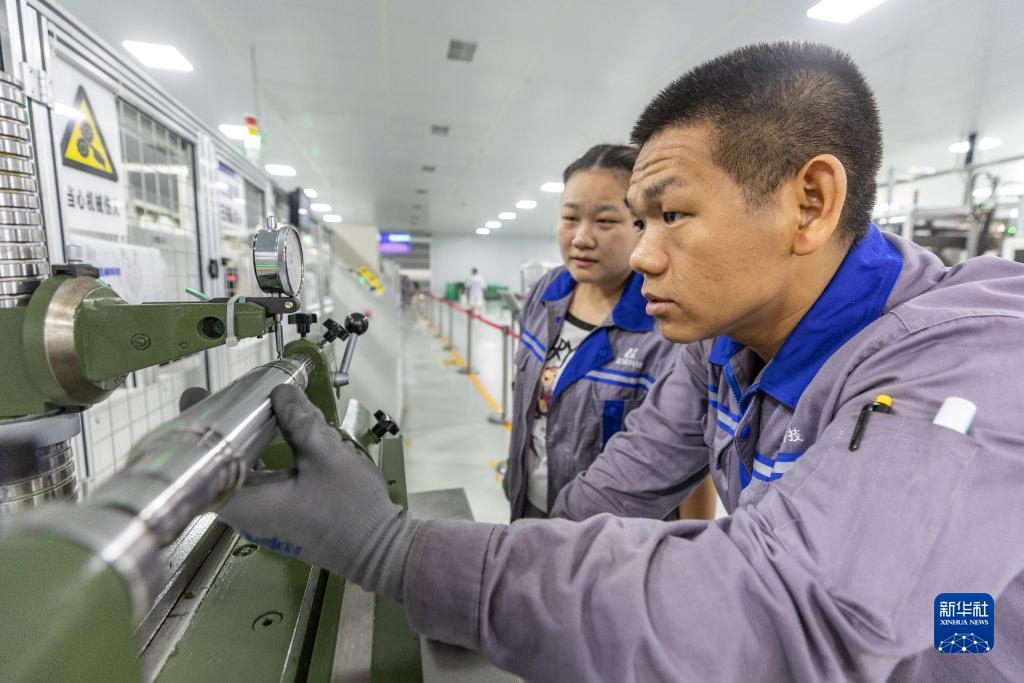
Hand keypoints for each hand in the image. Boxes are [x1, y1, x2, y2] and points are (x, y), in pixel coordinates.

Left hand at [217, 384, 418, 601]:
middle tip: (218, 399)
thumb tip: (279, 393)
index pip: (205, 465)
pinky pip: (255, 485)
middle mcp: (246, 516)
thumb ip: (299, 421)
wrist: (379, 549)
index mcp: (247, 504)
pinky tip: (266, 439)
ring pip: (236, 476)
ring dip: (238, 445)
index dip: (198, 430)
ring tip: (240, 412)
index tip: (198, 400)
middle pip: (217, 468)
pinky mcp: (277, 518)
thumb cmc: (350, 507)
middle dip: (219, 432)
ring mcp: (261, 520)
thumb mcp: (326, 455)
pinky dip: (256, 460)